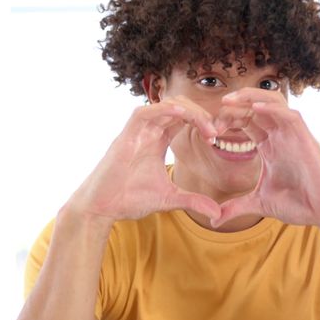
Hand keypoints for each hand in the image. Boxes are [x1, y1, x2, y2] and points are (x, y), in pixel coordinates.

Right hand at [68, 98, 221, 223]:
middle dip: (200, 114)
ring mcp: (136, 132)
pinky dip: (162, 109)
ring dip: (188, 111)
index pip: (184, 119)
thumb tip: (217, 214)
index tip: (217, 138)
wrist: (102, 207)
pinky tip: (181, 114)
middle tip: (215, 132)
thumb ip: (193, 201)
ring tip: (206, 126)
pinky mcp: (125, 136)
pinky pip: (144, 113)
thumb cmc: (129, 199)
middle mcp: (148, 131)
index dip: (203, 122)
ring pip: (165, 105)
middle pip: (179, 107)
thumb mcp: (170, 199)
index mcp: (158, 139)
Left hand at [212, 88, 319, 229]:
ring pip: (272, 101)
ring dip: (250, 97)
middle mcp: (281, 135)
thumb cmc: (300, 205)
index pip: (245, 121)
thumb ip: (236, 207)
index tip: (209, 132)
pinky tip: (254, 108)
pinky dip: (272, 108)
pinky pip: (289, 114)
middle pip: (255, 107)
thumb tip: (214, 221)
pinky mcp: (306, 138)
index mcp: (269, 145)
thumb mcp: (259, 204)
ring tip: (229, 101)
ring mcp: (294, 135)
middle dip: (233, 107)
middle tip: (213, 118)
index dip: (226, 120)